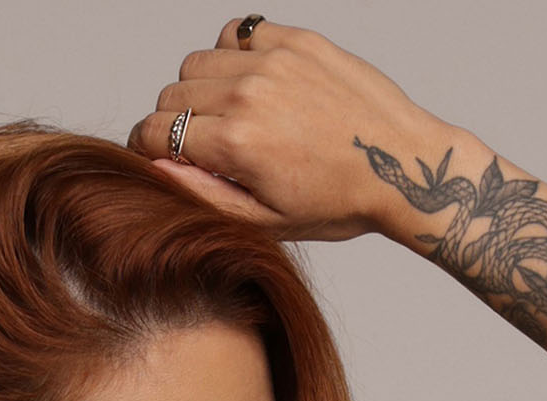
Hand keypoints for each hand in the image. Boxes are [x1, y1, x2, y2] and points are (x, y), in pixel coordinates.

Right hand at [126, 20, 456, 241]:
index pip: (154, 132)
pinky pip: (235, 33)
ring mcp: (273, 60)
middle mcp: (248, 93)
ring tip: (228, 114)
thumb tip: (156, 164)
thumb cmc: (337, 202)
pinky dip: (231, 54)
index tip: (161, 159)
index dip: (147, 149)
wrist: (399, 165)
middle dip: (173, 122)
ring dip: (200, 87)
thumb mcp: (265, 220)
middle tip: (201, 145)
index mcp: (236, 144)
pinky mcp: (296, 40)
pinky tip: (251, 82)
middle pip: (171, 94)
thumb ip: (203, 193)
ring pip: (196, 61)